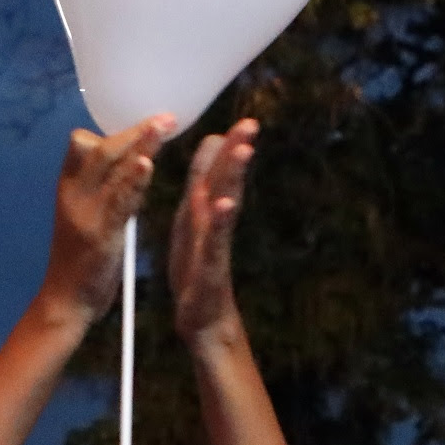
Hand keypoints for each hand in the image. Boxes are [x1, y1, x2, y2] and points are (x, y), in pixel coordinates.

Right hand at [42, 117, 173, 326]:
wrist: (65, 301)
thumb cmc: (79, 260)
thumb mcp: (82, 216)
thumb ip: (100, 190)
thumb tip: (124, 164)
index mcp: (68, 188)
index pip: (83, 145)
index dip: (112, 131)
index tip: (142, 124)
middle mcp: (73, 194)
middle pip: (100, 149)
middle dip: (134, 131)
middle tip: (165, 118)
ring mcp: (85, 214)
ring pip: (110, 169)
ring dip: (139, 144)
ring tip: (162, 126)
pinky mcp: (100, 235)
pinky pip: (118, 202)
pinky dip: (133, 181)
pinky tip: (147, 165)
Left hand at [169, 119, 259, 347]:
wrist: (203, 323)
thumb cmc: (197, 277)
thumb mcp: (193, 233)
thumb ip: (201, 200)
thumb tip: (206, 172)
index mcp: (201, 216)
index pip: (211, 174)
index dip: (222, 147)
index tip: (237, 120)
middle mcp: (211, 226)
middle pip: (224, 183)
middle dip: (236, 151)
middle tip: (251, 122)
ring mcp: (213, 246)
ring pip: (223, 206)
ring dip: (232, 177)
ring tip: (243, 150)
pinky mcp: (209, 270)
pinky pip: (214, 243)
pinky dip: (220, 223)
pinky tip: (226, 204)